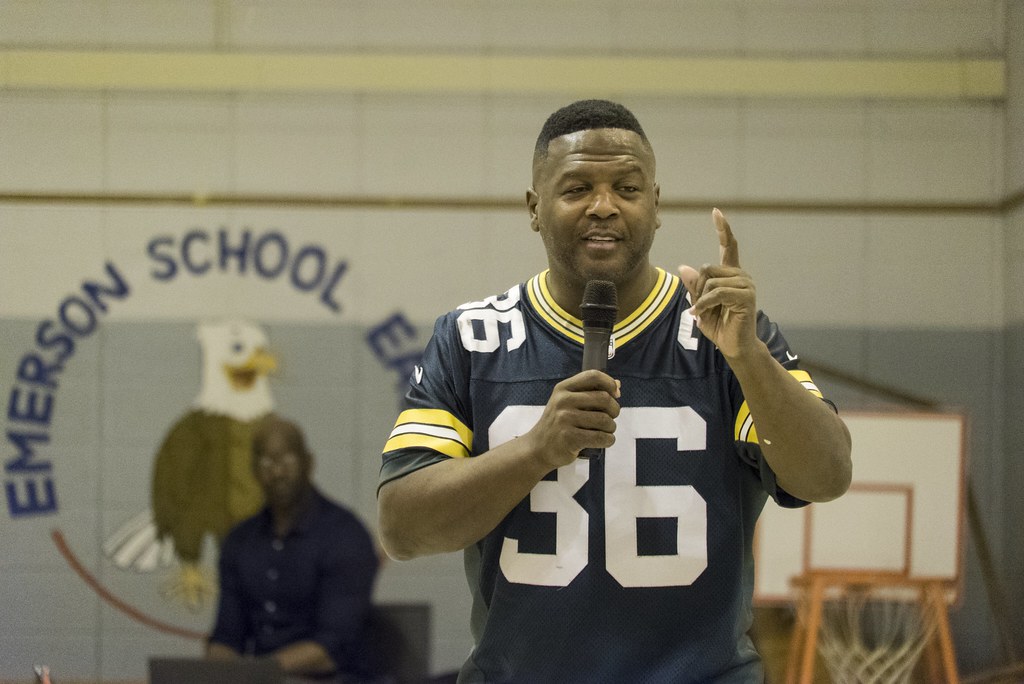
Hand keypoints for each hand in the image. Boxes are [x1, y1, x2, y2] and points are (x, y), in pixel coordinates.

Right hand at [524, 370, 619, 469]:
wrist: (538, 448)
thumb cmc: (558, 423)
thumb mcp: (567, 403)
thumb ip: (590, 392)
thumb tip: (617, 385)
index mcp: (563, 388)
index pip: (593, 376)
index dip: (610, 383)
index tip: (615, 394)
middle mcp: (563, 401)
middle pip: (604, 398)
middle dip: (614, 410)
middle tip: (610, 418)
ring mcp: (565, 419)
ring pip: (605, 420)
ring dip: (611, 428)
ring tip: (605, 431)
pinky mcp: (569, 438)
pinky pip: (601, 437)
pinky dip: (608, 440)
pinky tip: (604, 440)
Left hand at [678, 208, 757, 358]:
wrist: (733, 346)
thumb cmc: (719, 325)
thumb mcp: (700, 303)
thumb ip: (694, 286)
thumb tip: (684, 267)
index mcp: (731, 274)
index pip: (728, 246)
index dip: (723, 229)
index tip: (716, 211)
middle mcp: (740, 275)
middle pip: (707, 268)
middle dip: (698, 288)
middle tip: (700, 306)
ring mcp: (746, 284)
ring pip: (710, 281)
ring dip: (701, 299)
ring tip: (704, 312)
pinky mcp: (746, 296)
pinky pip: (717, 292)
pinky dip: (704, 304)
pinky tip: (700, 313)